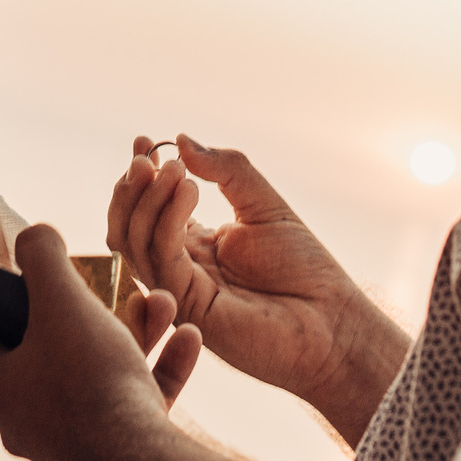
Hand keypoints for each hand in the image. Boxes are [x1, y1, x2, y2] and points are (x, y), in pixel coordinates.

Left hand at [0, 224, 201, 460]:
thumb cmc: (88, 380)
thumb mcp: (59, 298)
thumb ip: (41, 257)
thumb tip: (34, 236)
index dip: (7, 298)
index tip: (39, 280)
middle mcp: (28, 417)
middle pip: (50, 349)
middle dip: (89, 310)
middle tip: (113, 289)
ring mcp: (73, 438)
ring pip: (100, 371)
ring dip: (135, 331)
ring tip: (162, 303)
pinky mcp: (116, 452)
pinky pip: (136, 399)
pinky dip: (161, 366)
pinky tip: (189, 338)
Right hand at [108, 134, 407, 438]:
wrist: (332, 321)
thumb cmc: (305, 268)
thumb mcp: (264, 204)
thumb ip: (226, 170)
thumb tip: (182, 139)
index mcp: (194, 245)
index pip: (149, 209)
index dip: (141, 176)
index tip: (146, 141)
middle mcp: (179, 268)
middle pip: (127, 227)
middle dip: (130, 188)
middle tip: (145, 156)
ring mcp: (180, 289)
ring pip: (135, 242)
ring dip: (147, 199)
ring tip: (176, 170)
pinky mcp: (188, 306)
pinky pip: (163, 258)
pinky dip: (168, 219)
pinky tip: (189, 190)